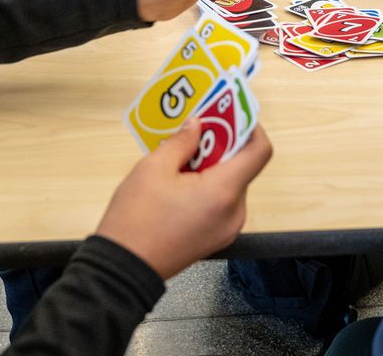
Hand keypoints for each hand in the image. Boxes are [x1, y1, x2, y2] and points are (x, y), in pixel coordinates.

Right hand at [96, 120, 272, 279]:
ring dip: (214, 165)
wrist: (123, 268)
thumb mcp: (154, 168)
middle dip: (223, 144)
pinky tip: (182, 180)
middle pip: (243, 167)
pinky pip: (222, 203)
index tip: (231, 114)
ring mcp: (227, 229)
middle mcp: (234, 212)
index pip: (259, 152)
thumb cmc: (136, 219)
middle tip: (198, 129)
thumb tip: (197, 124)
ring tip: (183, 156)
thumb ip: (182, 141)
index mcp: (223, 192)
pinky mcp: (216, 238)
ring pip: (232, 185)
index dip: (250, 128)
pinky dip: (210, 186)